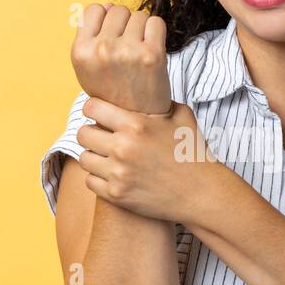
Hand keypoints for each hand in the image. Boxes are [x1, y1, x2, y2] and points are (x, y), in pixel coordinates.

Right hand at [71, 4, 171, 114]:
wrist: (137, 118)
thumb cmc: (112, 90)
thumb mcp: (88, 67)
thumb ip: (91, 35)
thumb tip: (108, 5)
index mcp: (81, 51)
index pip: (94, 9)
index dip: (105, 20)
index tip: (112, 36)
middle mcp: (101, 49)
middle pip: (118, 9)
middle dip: (125, 24)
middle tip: (128, 48)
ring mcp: (127, 51)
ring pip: (138, 15)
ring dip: (141, 29)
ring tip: (139, 52)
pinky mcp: (151, 54)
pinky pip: (156, 22)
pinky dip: (156, 32)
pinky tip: (152, 50)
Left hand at [76, 96, 228, 225]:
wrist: (202, 193)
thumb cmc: (193, 153)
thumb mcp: (182, 116)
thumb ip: (160, 100)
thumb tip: (147, 88)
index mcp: (136, 125)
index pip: (92, 108)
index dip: (93, 109)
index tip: (98, 114)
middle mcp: (123, 148)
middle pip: (83, 134)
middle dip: (92, 133)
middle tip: (102, 137)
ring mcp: (118, 173)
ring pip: (84, 158)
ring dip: (94, 156)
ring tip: (107, 157)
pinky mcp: (117, 195)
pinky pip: (90, 181)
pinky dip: (98, 178)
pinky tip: (112, 175)